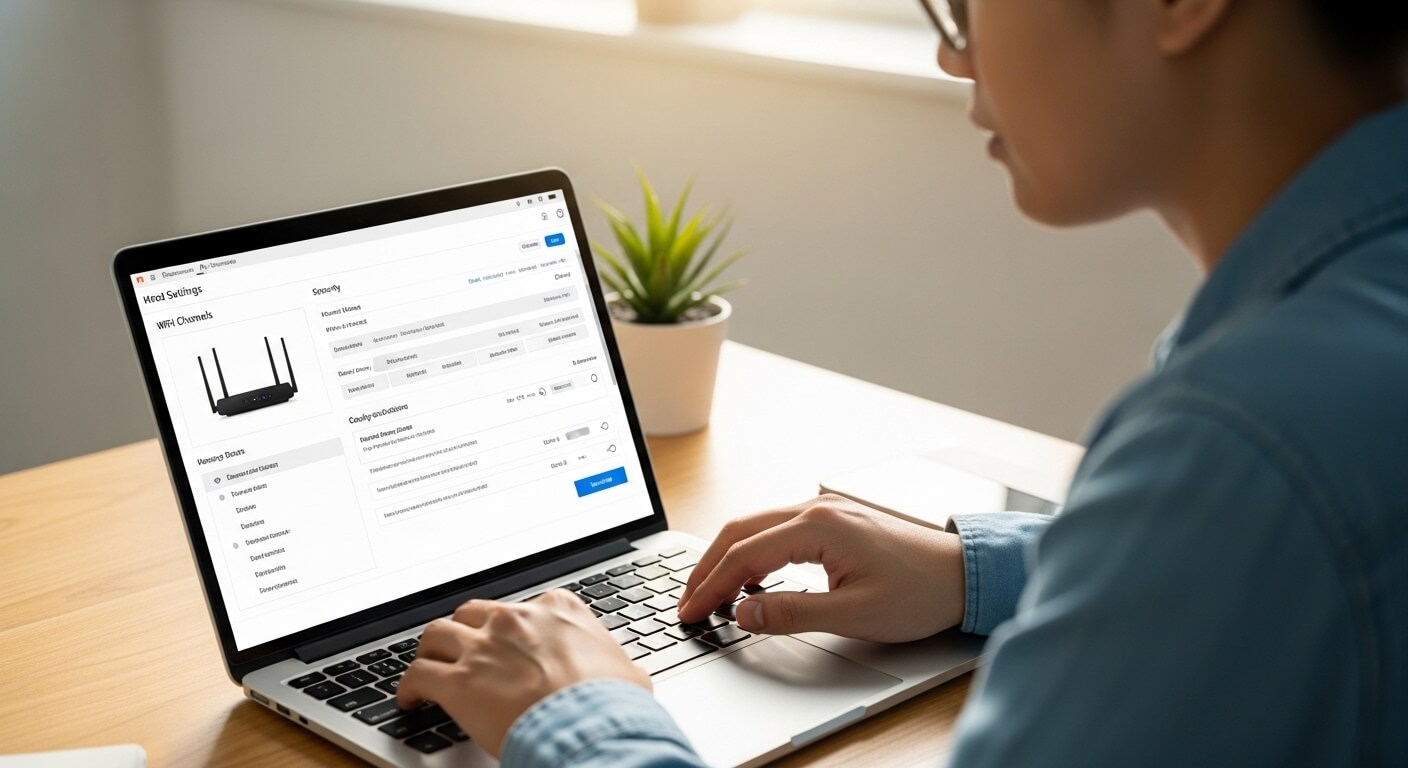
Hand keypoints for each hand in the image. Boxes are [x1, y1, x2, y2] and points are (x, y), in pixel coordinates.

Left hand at [397, 590, 649, 756]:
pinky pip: (417, 674)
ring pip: (437, 634)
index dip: (513, 628)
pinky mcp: (458, 682)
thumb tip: (622, 676)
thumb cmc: (613, 703)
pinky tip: (410, 699)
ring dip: (431, 650)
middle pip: (474, 613)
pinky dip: (408, 686)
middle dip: (467, 631)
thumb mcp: (626, 671)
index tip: (510, 643)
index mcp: (557, 610)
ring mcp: (484, 647)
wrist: (591, 725)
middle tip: (464, 651)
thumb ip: (611, 662)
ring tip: (429, 665)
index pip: (525, 607)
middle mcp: (516, 620)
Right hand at [677, 495, 966, 641]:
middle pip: (739, 531)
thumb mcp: (854, 614)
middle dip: (707, 568)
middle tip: (687, 603)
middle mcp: (816, 509)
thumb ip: (792, 613)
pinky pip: (777, 530)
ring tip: (710, 593)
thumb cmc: (920, 592)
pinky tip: (751, 578)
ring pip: (756, 527)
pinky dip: (752, 552)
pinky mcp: (833, 520)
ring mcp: (824, 511)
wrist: (964, 575)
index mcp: (818, 526)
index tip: (691, 613)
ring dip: (728, 558)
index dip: (711, 587)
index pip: (744, 555)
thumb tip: (744, 611)